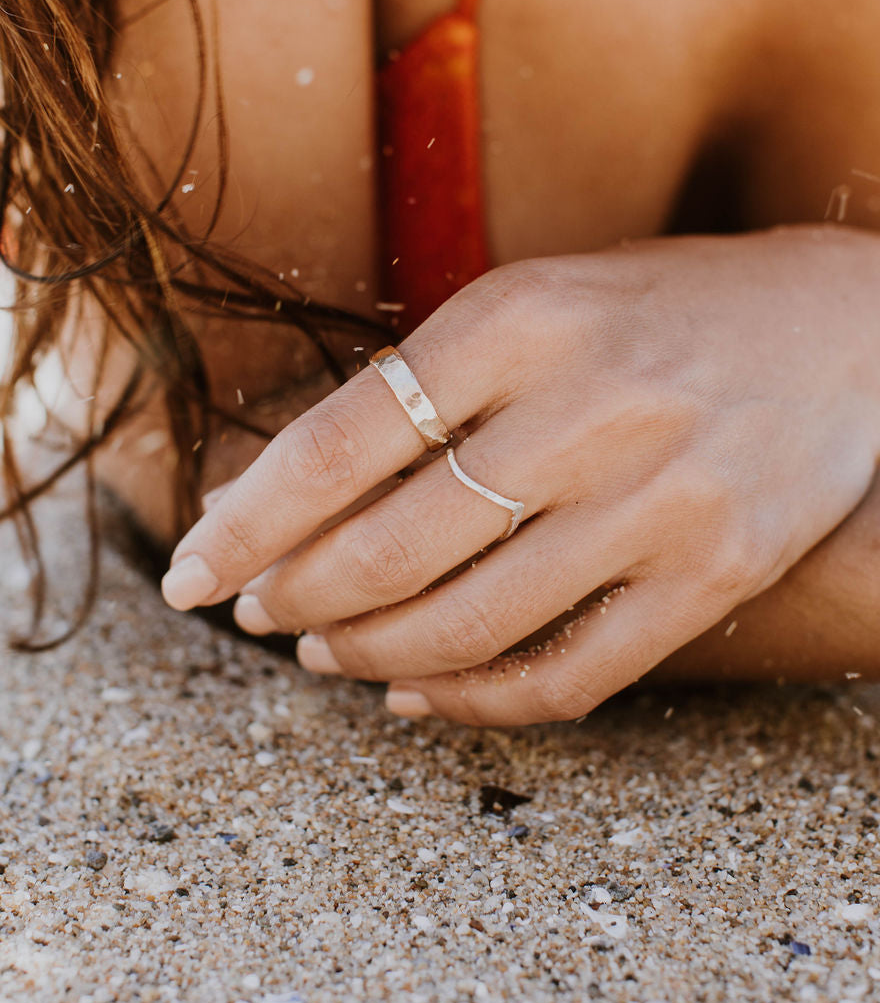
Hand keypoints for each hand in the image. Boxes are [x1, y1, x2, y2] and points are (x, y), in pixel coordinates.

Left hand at [162, 225, 879, 723]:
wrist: (846, 328)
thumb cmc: (657, 309)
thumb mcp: (535, 301)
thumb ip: (422, 385)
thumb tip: (278, 491)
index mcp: (523, 317)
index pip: (339, 443)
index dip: (245, 521)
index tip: (188, 568)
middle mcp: (591, 408)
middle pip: (389, 548)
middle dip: (292, 596)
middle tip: (253, 611)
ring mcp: (662, 501)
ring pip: (467, 624)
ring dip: (365, 653)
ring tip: (319, 650)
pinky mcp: (715, 577)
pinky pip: (566, 676)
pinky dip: (470, 701)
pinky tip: (414, 692)